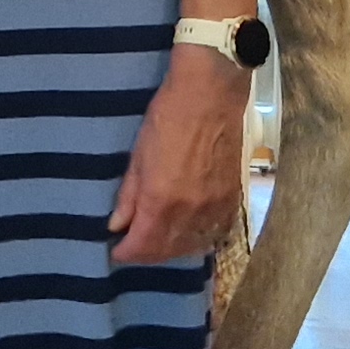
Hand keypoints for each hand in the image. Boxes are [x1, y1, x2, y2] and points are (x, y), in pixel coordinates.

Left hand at [110, 45, 249, 263]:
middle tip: (133, 247)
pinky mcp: (232, 198)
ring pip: (192, 245)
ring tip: (157, 243)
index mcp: (161, 200)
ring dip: (172, 249)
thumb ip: (128, 195)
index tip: (116, 251)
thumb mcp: (138, 155)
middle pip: (167, 249)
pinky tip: (187, 234)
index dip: (126, 252)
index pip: (142, 244)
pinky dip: (198, 239)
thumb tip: (117, 225)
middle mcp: (190, 211)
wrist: (211, 94)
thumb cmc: (168, 117)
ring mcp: (215, 206)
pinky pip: (215, 232)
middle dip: (147, 254)